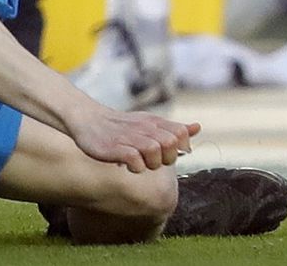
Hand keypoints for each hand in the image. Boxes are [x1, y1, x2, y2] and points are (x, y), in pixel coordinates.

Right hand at [67, 106, 198, 172]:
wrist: (89, 120)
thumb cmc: (123, 126)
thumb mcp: (149, 123)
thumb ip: (173, 127)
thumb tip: (197, 127)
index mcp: (154, 122)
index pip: (180, 133)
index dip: (180, 146)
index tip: (167, 153)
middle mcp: (144, 128)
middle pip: (170, 144)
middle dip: (167, 158)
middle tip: (153, 160)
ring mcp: (129, 138)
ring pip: (154, 152)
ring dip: (151, 163)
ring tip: (140, 162)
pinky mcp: (115, 148)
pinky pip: (135, 161)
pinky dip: (136, 167)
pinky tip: (128, 165)